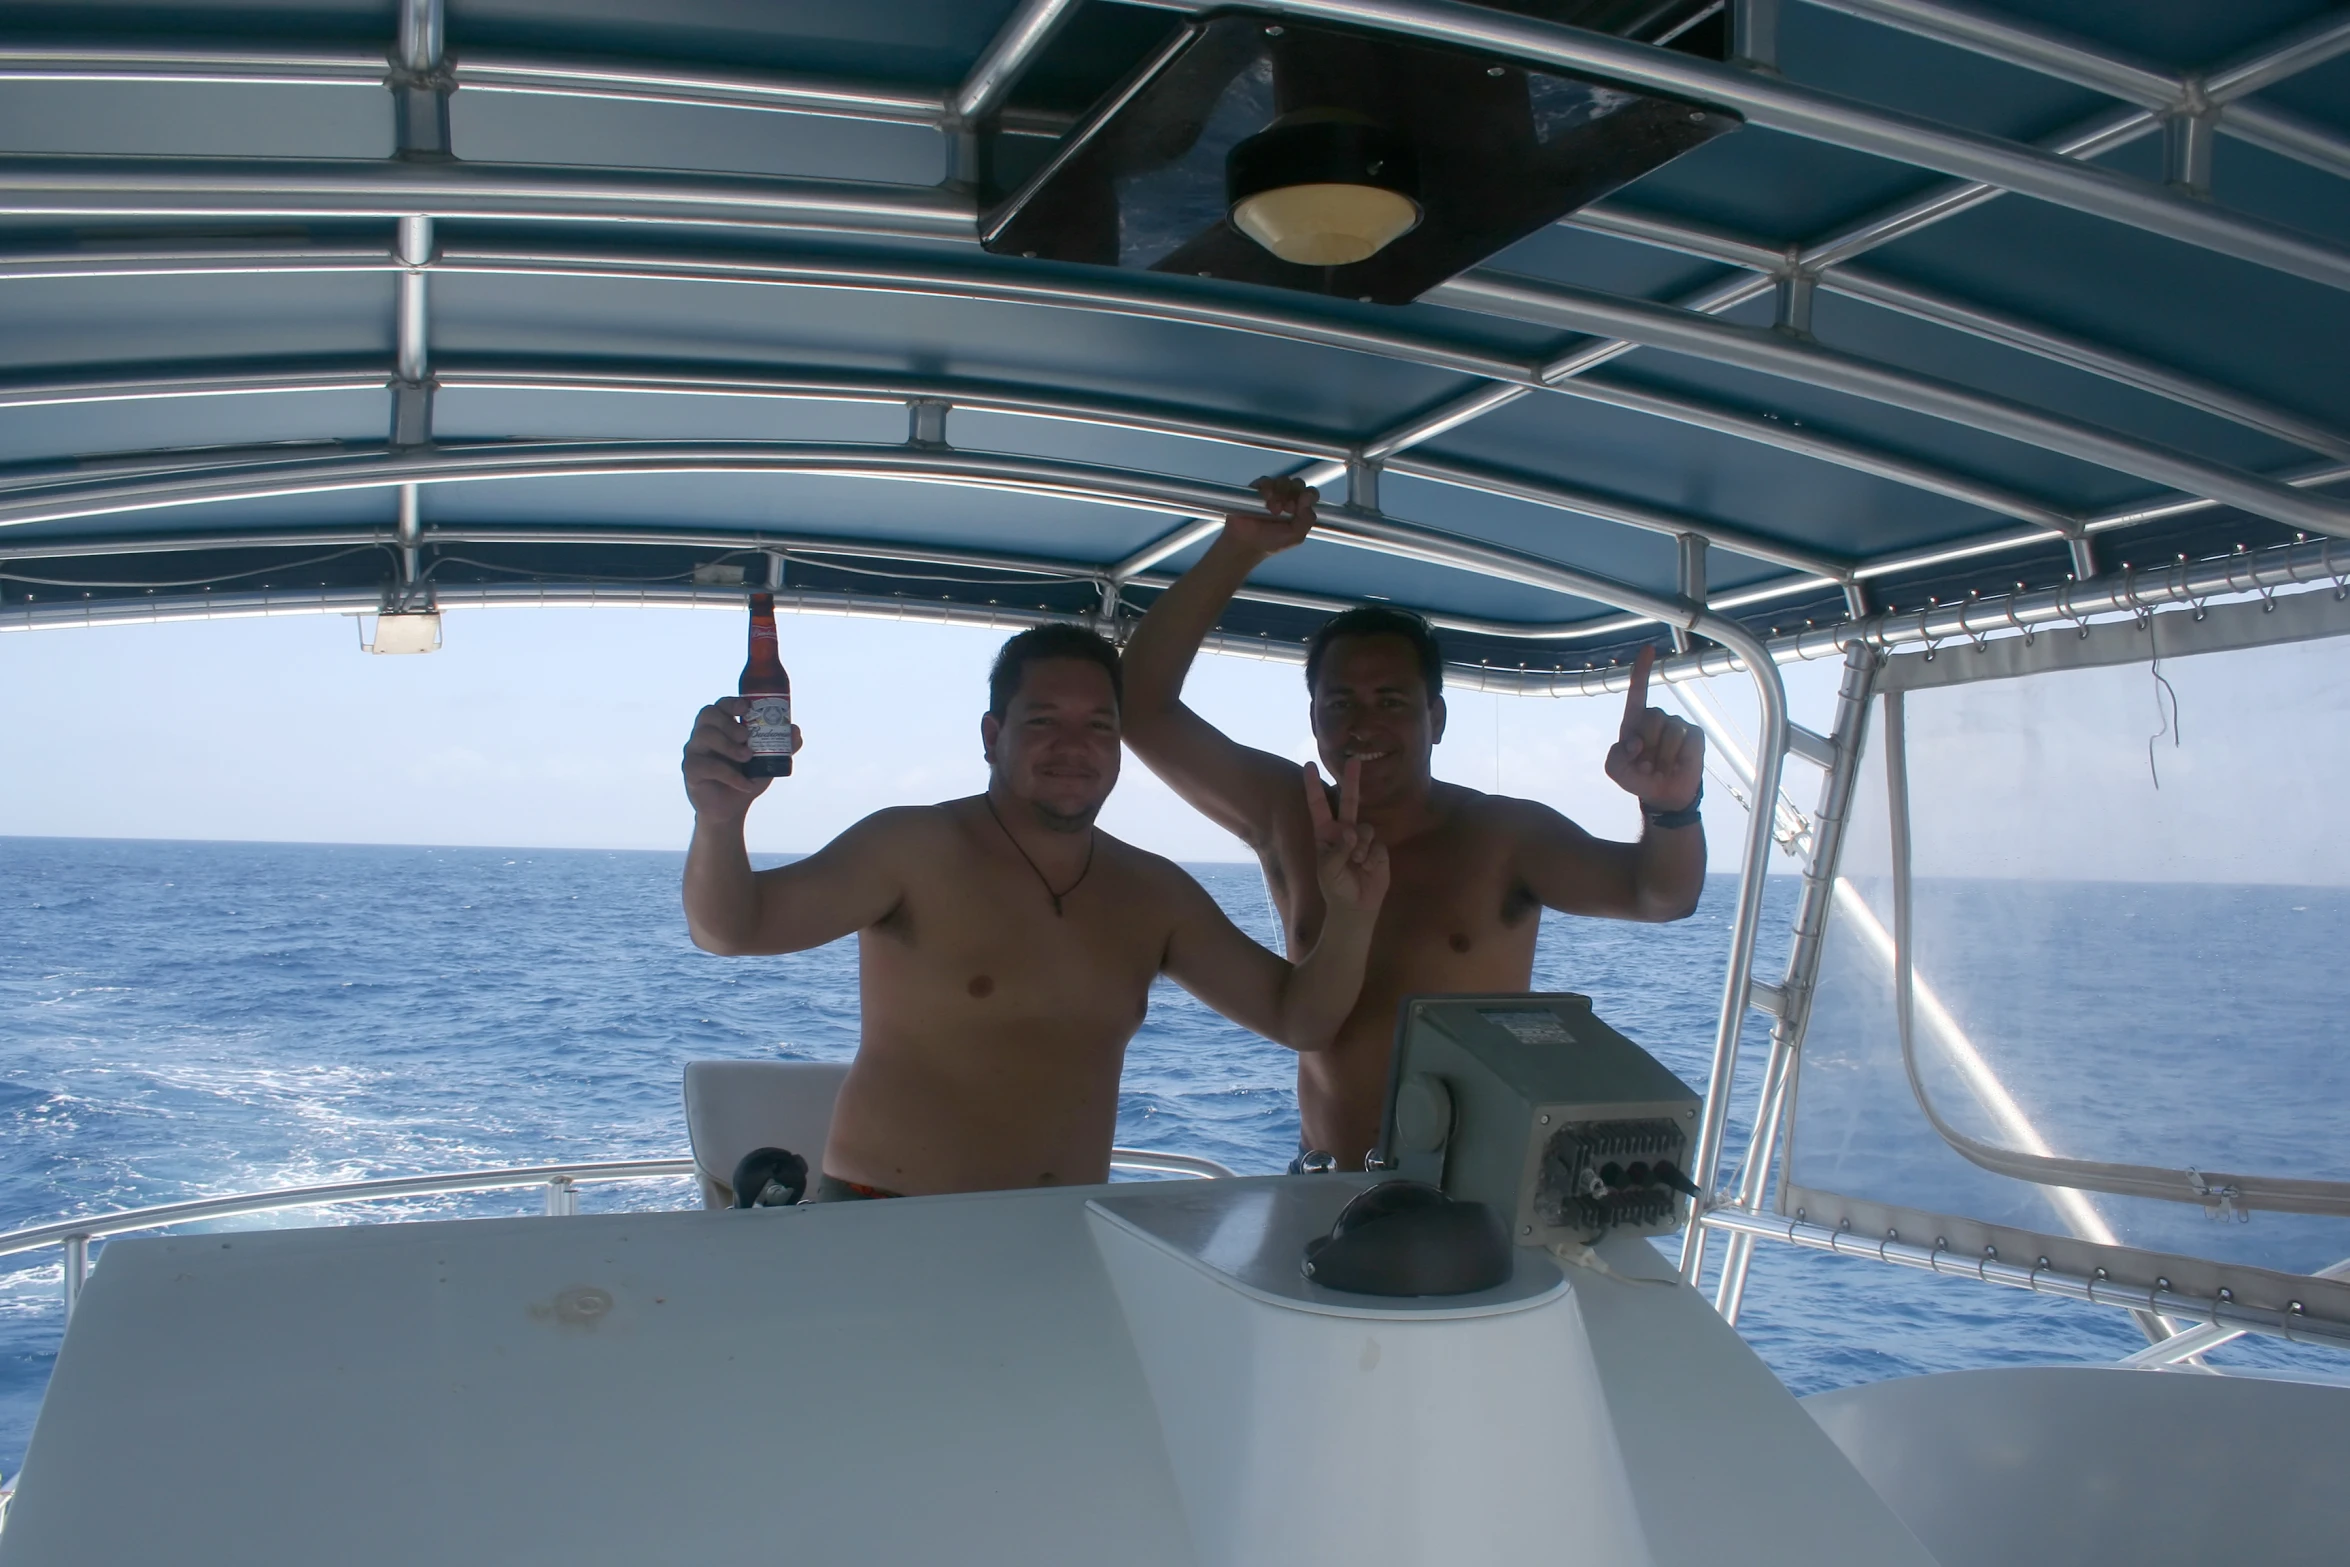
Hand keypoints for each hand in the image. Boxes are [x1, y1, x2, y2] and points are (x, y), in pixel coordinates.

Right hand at [681, 697, 799, 822]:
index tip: (746, 708)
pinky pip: (705, 765)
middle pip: (708, 715)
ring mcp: (694, 751)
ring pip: (704, 736)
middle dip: (729, 723)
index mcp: (721, 726)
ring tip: (748, 757)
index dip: (732, 702)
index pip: (720, 705)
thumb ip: (783, 746)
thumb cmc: (746, 777)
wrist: (732, 809)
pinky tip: (744, 783)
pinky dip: (729, 774)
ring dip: (729, 746)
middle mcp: (704, 734)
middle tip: (746, 736)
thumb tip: (794, 730)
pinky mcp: (690, 770)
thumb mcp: (768, 761)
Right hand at [1221, 475, 1317, 557]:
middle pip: (1298, 484)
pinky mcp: (1258, 489)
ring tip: (1273, 509)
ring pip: (1283, 481)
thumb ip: (1307, 519)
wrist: (1247, 544)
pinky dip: (1268, 487)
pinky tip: (1266, 498)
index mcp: (1300, 508)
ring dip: (1281, 493)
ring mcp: (1273, 492)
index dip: (1308, 497)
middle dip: (1294, 494)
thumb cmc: (1272, 542)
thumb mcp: (1296, 536)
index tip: (1299, 508)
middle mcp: (1288, 498)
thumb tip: (1307, 496)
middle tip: (1287, 509)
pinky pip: (1266, 480)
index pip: (1311, 493)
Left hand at [1304, 758, 1389, 916]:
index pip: (1319, 806)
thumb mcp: (1328, 869)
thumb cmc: (1335, 887)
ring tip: (1357, 863)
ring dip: (1361, 846)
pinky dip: (1372, 856)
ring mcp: (1362, 839)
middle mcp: (1344, 832)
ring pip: (1365, 828)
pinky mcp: (1378, 849)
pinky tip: (1368, 868)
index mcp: (1326, 834)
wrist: (1356, 907)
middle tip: (1355, 760)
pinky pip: (1377, 844)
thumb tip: (1351, 831)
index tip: (1309, 766)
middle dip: (1352, 781)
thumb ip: (1338, 848)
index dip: (1313, 787)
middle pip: (1349, 801)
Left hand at [1603, 645, 1702, 812]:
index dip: (1642, 670)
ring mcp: (1678, 724)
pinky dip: (1681, 758)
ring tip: (1661, 768)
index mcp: (1635, 721)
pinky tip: (1677, 766)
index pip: (1638, 691)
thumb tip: (1635, 743)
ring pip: (1671, 732)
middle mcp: (1657, 718)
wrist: (1663, 795)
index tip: (1648, 649)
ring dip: (1663, 757)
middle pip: (1652, 717)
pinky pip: (1688, 741)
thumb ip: (1615, 757)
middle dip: (1648, 744)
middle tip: (1647, 763)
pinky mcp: (1695, 736)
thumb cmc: (1638, 778)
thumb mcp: (1617, 771)